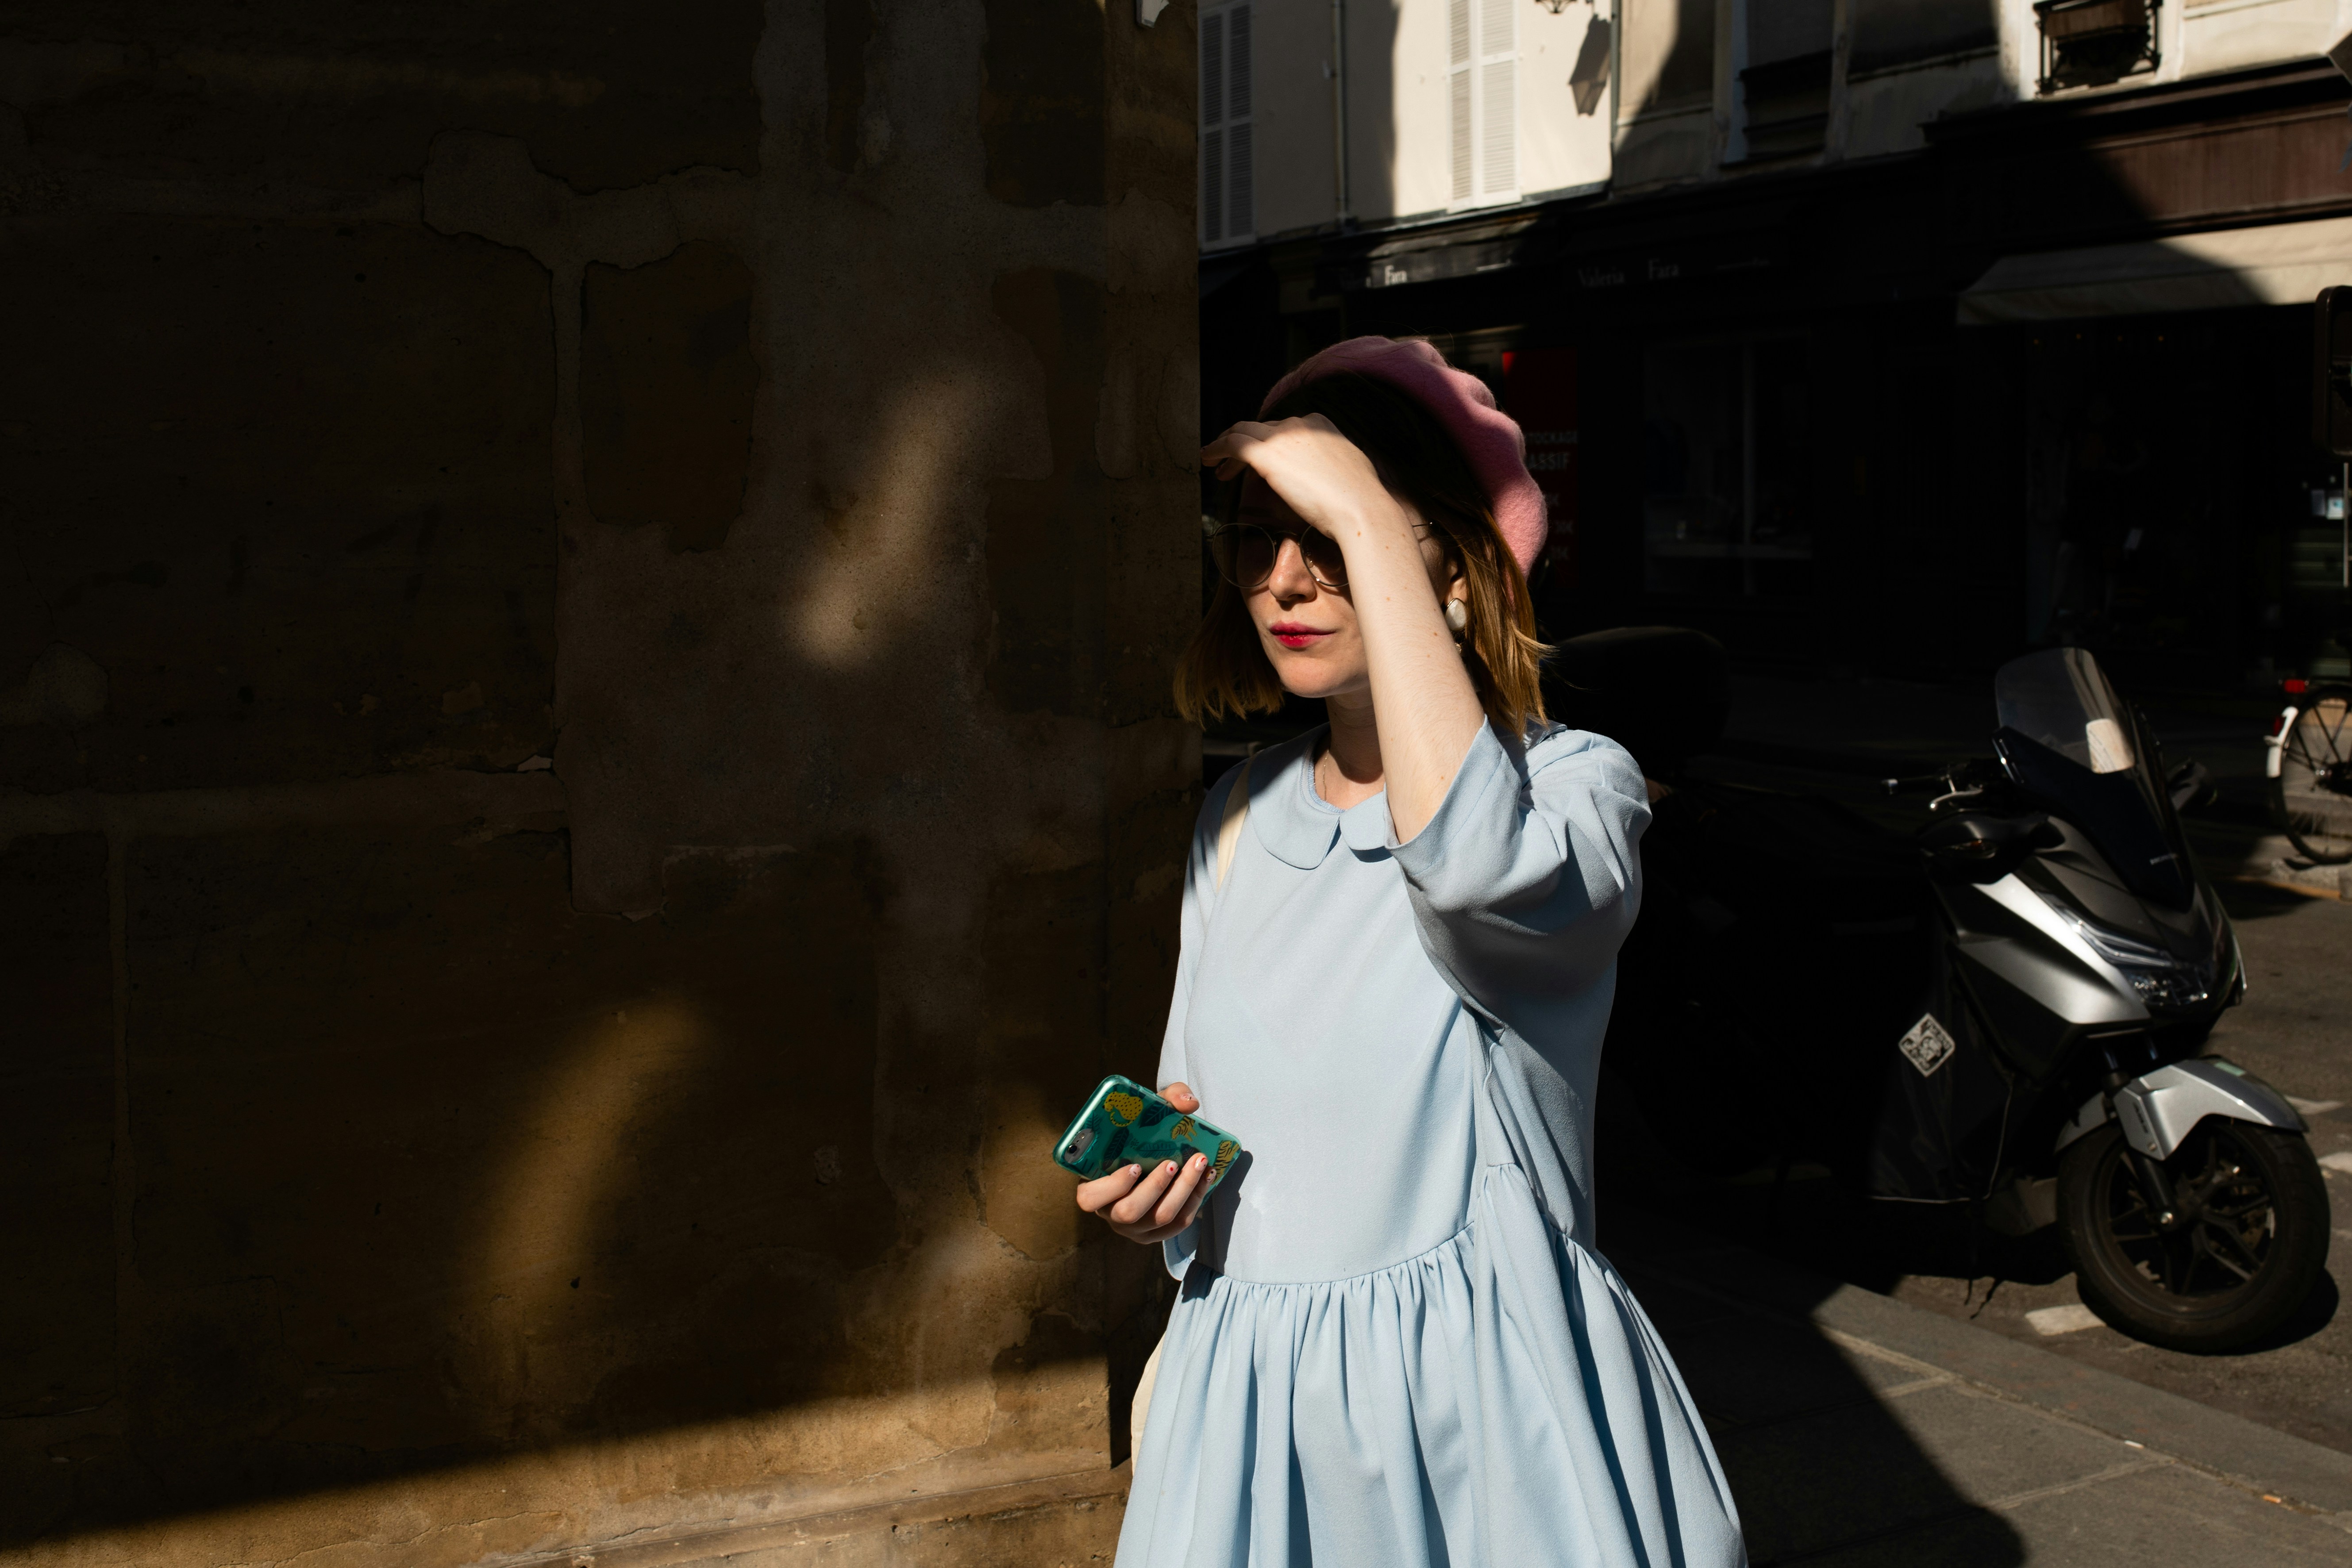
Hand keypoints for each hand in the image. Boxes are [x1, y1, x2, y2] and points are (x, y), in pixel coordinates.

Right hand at [1073, 1082, 1211, 1244]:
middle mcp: (1110, 1213)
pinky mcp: (1156, 1233)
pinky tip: (1207, 1177)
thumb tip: (1189, 1103)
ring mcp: (1134, 1228)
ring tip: (1199, 1164)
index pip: (1090, 1197)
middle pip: (1130, 1212)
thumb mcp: (1147, 1111)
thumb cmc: (1140, 1135)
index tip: (1135, 1166)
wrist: (1151, 1153)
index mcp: (1093, 1186)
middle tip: (1174, 1162)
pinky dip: (1196, 1200)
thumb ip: (1166, 1098)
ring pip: (1159, 1219)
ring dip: (1183, 1191)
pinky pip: (1178, 1225)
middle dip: (1156, 1187)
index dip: (1112, 1186)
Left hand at [1200, 416, 1412, 546]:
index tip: (1257, 462)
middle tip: (1228, 465)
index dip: (1267, 443)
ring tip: (1212, 463)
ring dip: (1224, 446)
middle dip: (1243, 446)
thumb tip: (1321, 479)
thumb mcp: (1347, 473)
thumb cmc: (1359, 501)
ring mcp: (1282, 436)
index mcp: (1321, 425)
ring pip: (1242, 431)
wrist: (1360, 508)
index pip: (1283, 429)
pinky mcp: (1266, 453)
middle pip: (1261, 429)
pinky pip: (1232, 444)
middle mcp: (1300, 423)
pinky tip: (1207, 460)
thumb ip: (1328, 468)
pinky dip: (1216, 449)